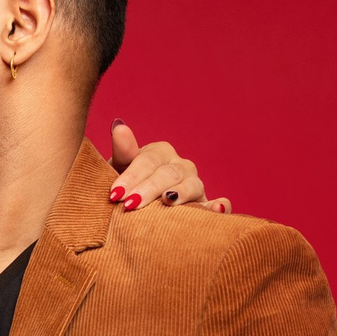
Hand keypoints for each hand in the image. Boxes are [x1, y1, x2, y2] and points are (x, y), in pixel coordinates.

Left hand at [107, 121, 224, 213]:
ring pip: (191, 185)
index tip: (115, 194)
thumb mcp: (120, 169)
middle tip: (130, 205)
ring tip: (167, 200)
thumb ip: (123, 150)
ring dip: (181, 194)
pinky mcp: (205, 206)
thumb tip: (119, 126)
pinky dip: (221, 206)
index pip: (148, 161)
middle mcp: (181, 166)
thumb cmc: (128, 187)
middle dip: (149, 188)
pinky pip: (219, 205)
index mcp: (160, 153)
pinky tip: (217, 209)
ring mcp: (195, 185)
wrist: (139, 209)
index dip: (132, 176)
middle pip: (168, 174)